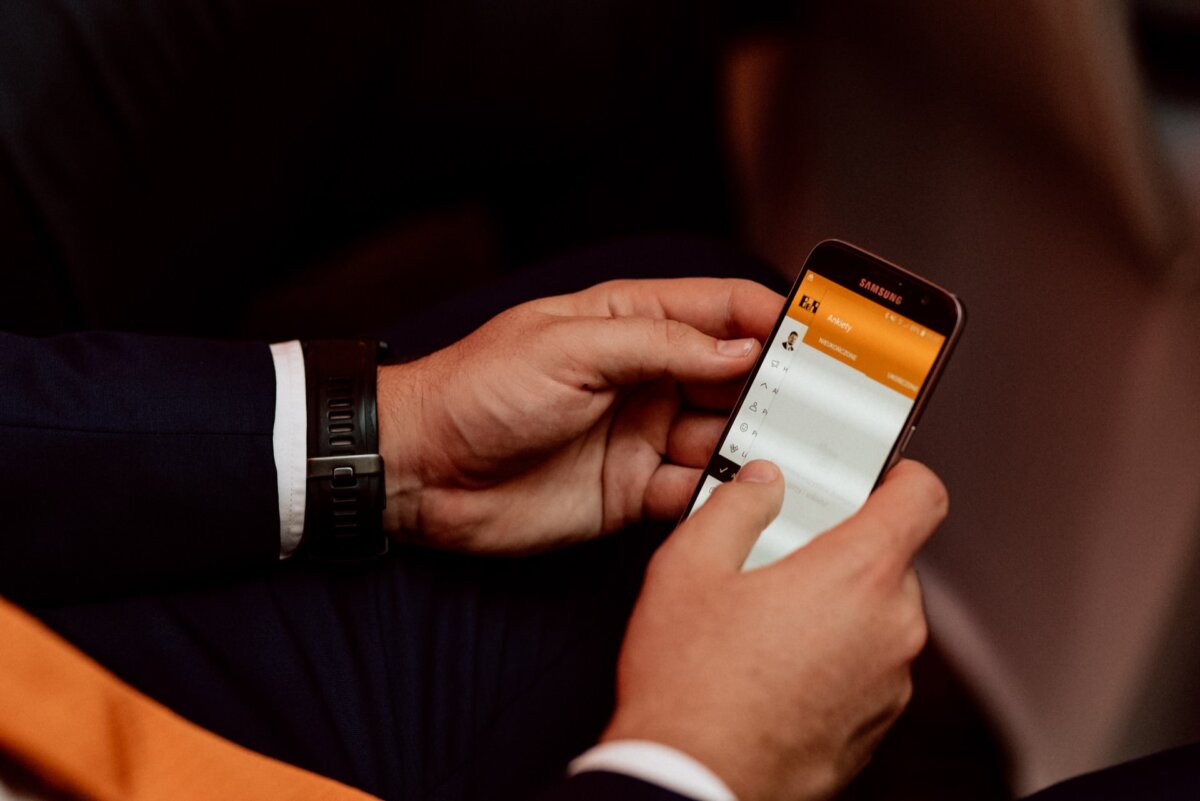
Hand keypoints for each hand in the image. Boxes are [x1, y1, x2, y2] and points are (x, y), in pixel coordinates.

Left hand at [376, 278, 783, 552]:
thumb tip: (741, 344)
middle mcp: (645, 377)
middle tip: (826, 406)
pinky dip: (722, 496)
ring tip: (796, 456)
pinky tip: (744, 498)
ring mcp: (641, 435)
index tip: (821, 336)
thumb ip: (659, 344)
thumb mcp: (568, 347)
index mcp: (628, 322)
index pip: (719, 308)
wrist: (421, 471)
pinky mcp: (631, 491)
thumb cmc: (477, 389)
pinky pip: (693, 491)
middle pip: (734, 374)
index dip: (771, 317)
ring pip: (723, 436)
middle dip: (778, 387)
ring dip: (757, 445)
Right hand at [603, 459, 946, 800]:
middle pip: (892, 558)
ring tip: (767, 616)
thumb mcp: (689, 566)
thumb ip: (735, 505)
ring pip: (879, 614)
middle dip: (842, 548)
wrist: (693, 779)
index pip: (922, 497)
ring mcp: (889, 684)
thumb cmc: (692, 686)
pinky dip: (836, 655)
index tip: (873, 476)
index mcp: (857, 575)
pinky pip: (868, 665)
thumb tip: (760, 483)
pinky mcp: (876, 726)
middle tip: (783, 552)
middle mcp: (891, 628)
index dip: (900, 476)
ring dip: (838, 604)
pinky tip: (774, 664)